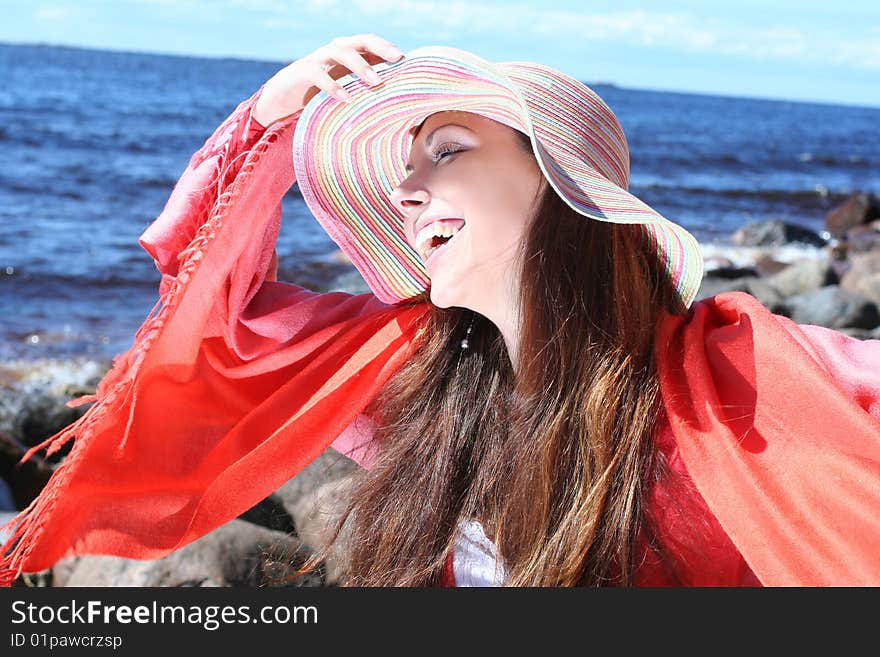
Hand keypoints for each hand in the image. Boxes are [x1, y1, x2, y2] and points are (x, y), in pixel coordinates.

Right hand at [253, 34, 403, 126]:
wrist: (284, 97)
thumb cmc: (320, 93)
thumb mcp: (344, 88)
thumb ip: (363, 87)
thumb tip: (393, 99)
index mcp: (346, 52)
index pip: (369, 42)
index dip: (386, 46)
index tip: (403, 58)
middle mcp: (334, 50)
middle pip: (359, 42)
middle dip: (379, 49)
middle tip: (396, 61)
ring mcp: (318, 59)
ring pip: (341, 53)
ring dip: (360, 66)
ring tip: (376, 82)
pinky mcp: (303, 71)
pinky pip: (319, 74)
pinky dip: (333, 86)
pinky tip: (345, 98)